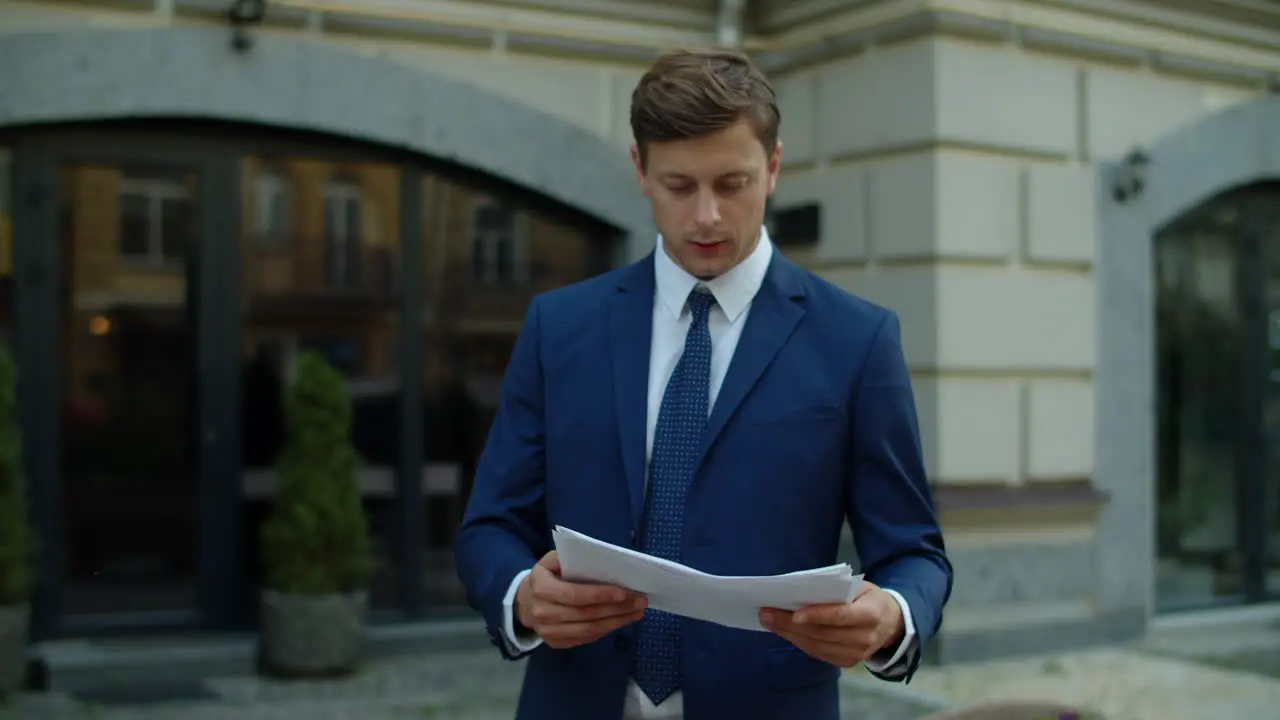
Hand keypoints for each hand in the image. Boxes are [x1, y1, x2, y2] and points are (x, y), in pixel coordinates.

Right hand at [515, 551, 647, 648]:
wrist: (525, 603)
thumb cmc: (545, 578)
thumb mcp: (549, 561)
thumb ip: (567, 557)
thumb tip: (595, 557)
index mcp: (541, 589)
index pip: (575, 595)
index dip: (600, 595)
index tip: (625, 592)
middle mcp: (543, 614)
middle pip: (586, 614)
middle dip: (616, 608)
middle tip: (640, 601)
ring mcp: (549, 632)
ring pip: (589, 629)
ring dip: (617, 622)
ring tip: (637, 612)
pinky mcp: (557, 643)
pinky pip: (586, 638)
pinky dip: (607, 629)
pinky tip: (622, 620)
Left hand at [758, 581, 904, 667]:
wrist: (891, 623)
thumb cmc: (869, 598)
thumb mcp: (859, 586)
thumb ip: (835, 590)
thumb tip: (800, 591)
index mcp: (870, 614)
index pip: (840, 616)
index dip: (817, 615)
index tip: (794, 613)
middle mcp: (864, 638)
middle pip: (822, 633)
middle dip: (790, 624)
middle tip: (766, 613)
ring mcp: (856, 654)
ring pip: (816, 646)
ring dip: (789, 634)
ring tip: (769, 621)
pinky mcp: (847, 662)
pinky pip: (818, 653)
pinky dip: (799, 642)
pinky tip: (784, 631)